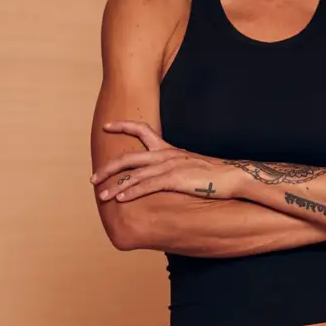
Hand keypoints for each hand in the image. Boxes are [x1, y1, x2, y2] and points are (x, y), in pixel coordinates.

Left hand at [91, 121, 240, 201]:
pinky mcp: (175, 179)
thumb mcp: (190, 165)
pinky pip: (148, 186)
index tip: (107, 126)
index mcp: (168, 149)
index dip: (123, 126)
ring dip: (115, 186)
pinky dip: (132, 192)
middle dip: (108, 168)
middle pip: (129, 157)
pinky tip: (121, 199)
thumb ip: (174, 167)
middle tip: (92, 178)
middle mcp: (165, 155)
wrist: (232, 176)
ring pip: (134, 174)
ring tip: (101, 196)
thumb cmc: (213, 174)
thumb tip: (163, 175)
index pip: (142, 130)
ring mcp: (170, 166)